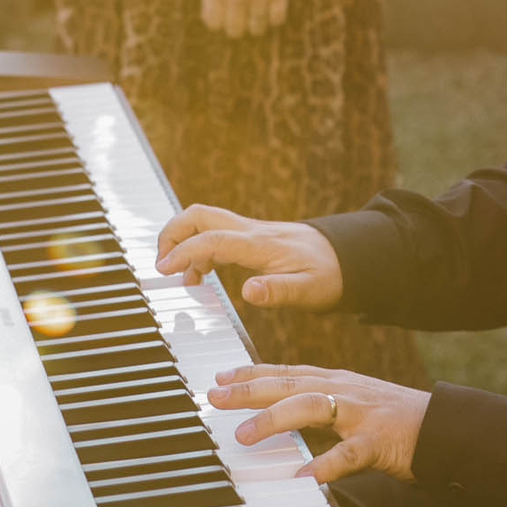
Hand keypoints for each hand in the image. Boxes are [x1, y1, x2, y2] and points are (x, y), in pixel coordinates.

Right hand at [155, 204, 343, 309]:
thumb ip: (278, 291)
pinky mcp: (251, 239)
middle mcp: (251, 232)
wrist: (347, 256)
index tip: (164, 269)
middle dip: (172, 232)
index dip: (184, 252)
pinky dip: (198, 249)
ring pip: (205, 222)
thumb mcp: (309, 290)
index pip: (212, 239)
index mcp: (260, 244)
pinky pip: (215, 234)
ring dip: (183, 240)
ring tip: (175, 274)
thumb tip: (247, 292)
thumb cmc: (329, 274)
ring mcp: (250, 232)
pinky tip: (198, 275)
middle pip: (200, 215)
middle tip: (160, 263)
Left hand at [201, 0, 290, 36]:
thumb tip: (213, 18)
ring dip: (257, 23)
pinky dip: (275, 17)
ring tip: (259, 10)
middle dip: (238, 25)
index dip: (220, 20)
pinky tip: (273, 6)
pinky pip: (277, 19)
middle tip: (244, 15)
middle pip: (234, 31)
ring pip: (257, 29)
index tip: (227, 13)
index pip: (213, 23)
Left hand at [208, 361, 430, 483]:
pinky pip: (348, 454)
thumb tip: (280, 415)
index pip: (286, 372)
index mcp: (336, 382)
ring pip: (312, 408)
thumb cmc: (395, 421)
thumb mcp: (353, 405)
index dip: (251, 372)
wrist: (443, 428)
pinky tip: (304, 477)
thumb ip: (320, 407)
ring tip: (245, 434)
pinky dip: (325, 464)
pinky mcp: (378, 442)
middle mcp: (344, 391)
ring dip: (275, 419)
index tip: (219, 376)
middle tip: (214, 394)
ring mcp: (361, 414)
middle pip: (290, 383)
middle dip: (249, 388)